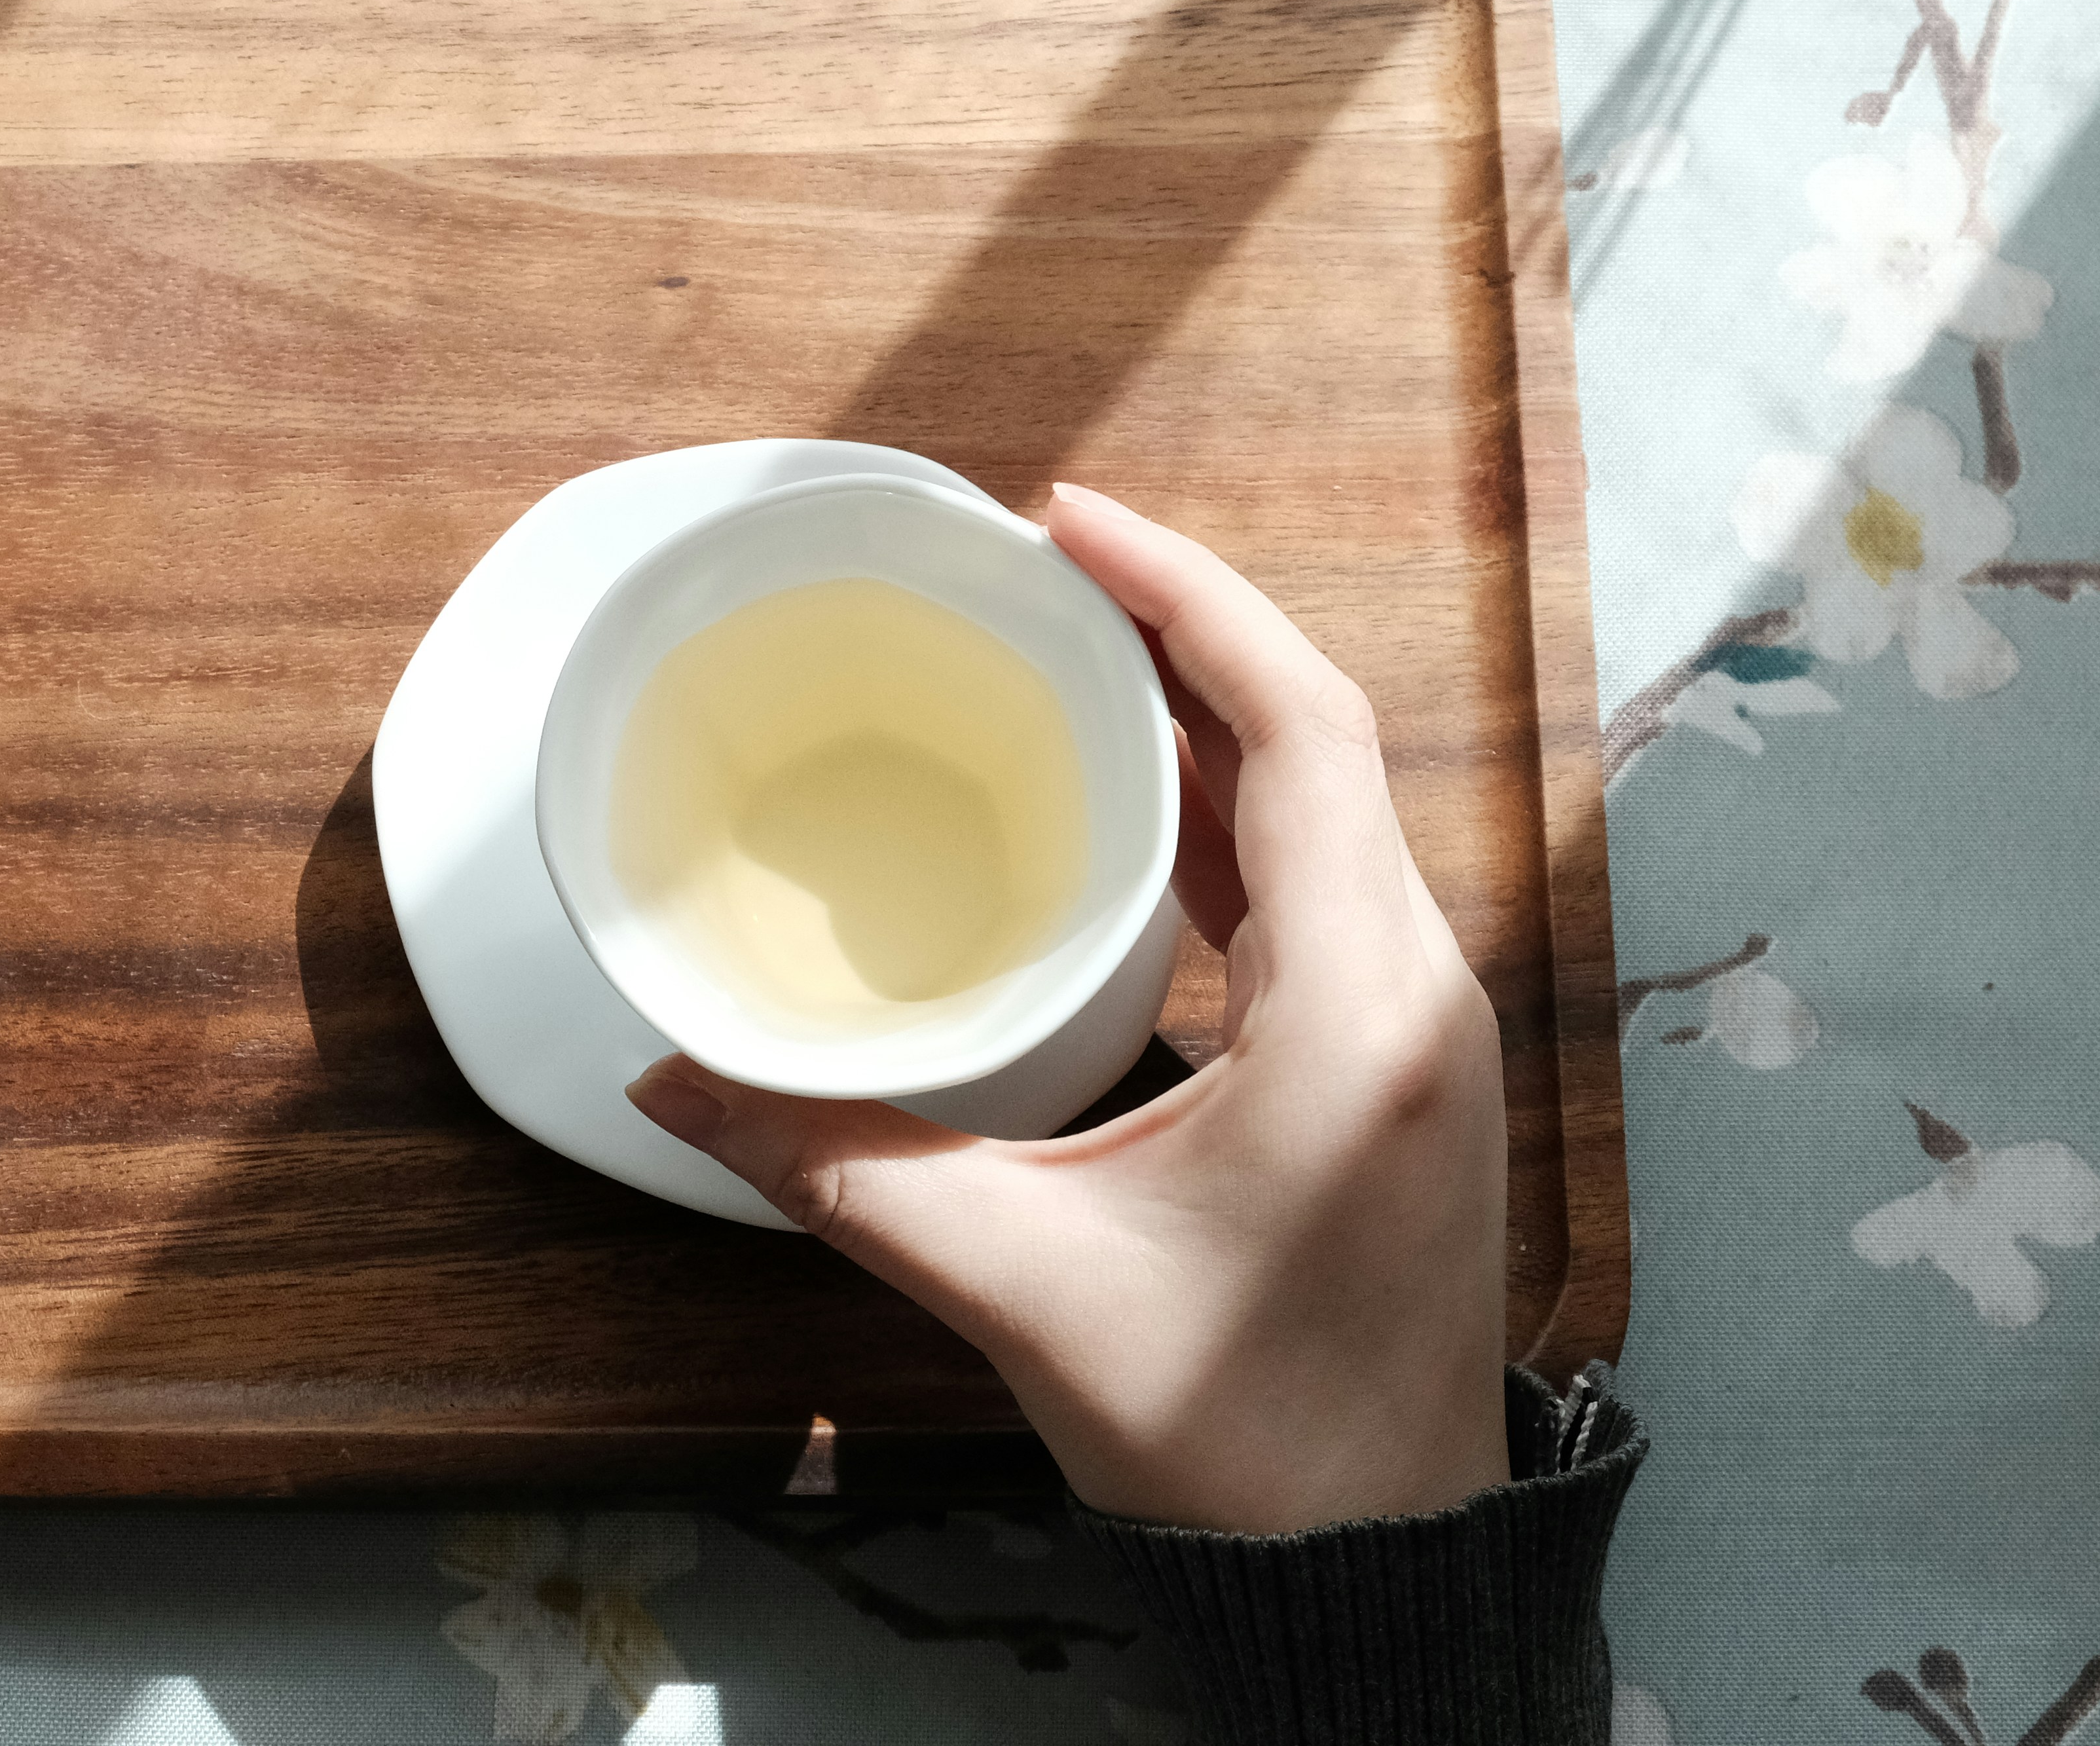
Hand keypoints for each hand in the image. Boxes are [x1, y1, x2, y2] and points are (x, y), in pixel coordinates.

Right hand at [624, 484, 1508, 1534]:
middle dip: (1179, 632)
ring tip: (1069, 654)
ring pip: (1324, 813)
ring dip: (1206, 721)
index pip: (1298, 729)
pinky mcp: (1397, 1077)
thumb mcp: (1017, 1287)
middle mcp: (1421, 994)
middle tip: (1037, 566)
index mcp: (1361, 1011)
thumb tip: (677, 1072)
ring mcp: (1423, 1036)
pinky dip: (1227, 819)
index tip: (1065, 521)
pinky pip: (1319, 888)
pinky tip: (1132, 811)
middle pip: (1316, 742)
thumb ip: (837, 1167)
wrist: (1373, 1578)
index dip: (1187, 598)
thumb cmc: (1239, 1442)